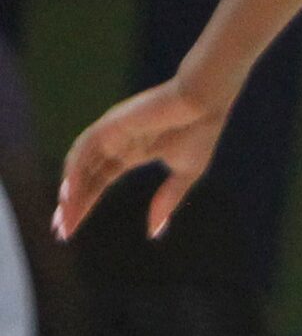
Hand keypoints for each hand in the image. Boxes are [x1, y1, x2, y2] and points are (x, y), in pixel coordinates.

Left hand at [57, 77, 231, 240]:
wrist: (206, 102)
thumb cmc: (202, 130)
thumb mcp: (186, 172)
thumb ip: (168, 200)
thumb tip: (154, 233)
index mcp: (132, 152)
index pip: (99, 181)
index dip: (84, 204)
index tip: (71, 230)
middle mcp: (116, 143)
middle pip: (84, 177)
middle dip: (71, 203)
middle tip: (60, 230)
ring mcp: (111, 133)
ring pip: (79, 164)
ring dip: (70, 191)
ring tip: (65, 217)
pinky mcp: (110, 124)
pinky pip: (83, 149)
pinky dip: (73, 170)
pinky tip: (70, 192)